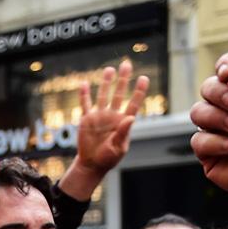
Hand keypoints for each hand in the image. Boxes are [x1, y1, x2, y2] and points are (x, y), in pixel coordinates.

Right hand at [59, 61, 147, 200]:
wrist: (92, 164)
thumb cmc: (108, 158)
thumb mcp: (118, 148)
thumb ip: (123, 132)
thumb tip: (131, 117)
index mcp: (123, 122)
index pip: (133, 104)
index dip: (139, 92)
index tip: (143, 78)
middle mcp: (112, 116)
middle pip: (119, 94)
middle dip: (123, 80)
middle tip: (127, 64)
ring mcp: (99, 116)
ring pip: (103, 95)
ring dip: (106, 82)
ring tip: (110, 69)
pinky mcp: (86, 119)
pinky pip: (85, 104)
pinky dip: (84, 94)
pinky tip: (84, 83)